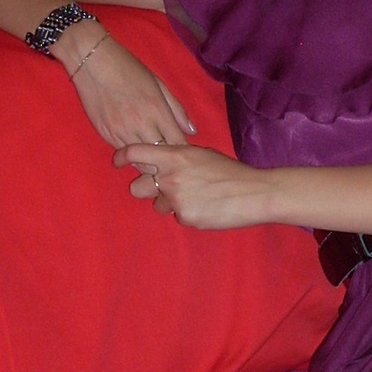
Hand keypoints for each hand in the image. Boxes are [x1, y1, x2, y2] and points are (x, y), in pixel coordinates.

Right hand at [63, 28, 193, 147]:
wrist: (93, 62)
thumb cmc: (128, 69)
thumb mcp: (158, 84)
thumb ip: (177, 109)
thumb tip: (192, 131)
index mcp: (157, 111)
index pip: (177, 142)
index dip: (182, 149)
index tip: (183, 151)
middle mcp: (141, 125)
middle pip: (160, 156)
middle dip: (167, 158)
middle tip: (169, 158)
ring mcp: (122, 132)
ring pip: (141, 160)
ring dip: (149, 160)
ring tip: (153, 158)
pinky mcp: (106, 135)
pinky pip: (124, 153)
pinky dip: (132, 155)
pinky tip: (136, 151)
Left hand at [114, 141, 272, 229]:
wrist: (255, 192)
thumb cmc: (231, 171)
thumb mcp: (202, 155)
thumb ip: (178, 157)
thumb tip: (161, 160)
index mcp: (175, 155)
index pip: (135, 153)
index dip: (121, 157)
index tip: (116, 161)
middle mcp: (170, 177)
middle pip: (136, 187)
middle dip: (145, 189)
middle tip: (161, 189)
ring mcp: (176, 199)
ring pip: (158, 206)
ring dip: (170, 204)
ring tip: (196, 198)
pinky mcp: (186, 218)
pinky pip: (178, 218)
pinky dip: (189, 214)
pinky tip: (207, 208)